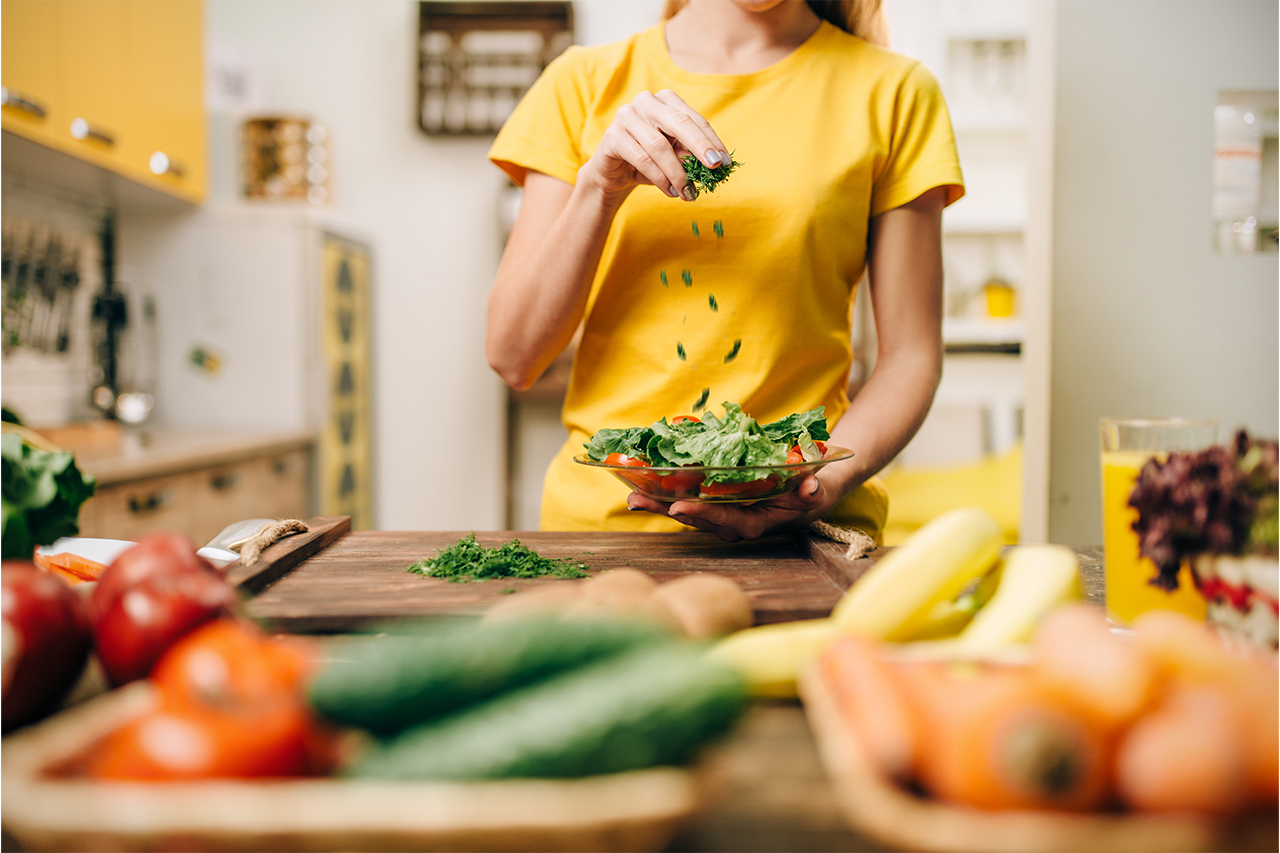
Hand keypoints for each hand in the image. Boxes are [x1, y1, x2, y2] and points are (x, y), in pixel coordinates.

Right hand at [581, 89, 728, 204]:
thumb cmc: (649, 161)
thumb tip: (715, 163)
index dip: (712, 141)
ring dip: (677, 173)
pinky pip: (642, 158)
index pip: (694, 119)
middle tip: (715, 168)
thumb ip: (691, 155)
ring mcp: (626, 116)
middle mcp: (645, 101)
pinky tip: (670, 191)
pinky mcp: (612, 136)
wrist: (613, 173)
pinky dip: (659, 178)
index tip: (726, 163)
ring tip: (688, 193)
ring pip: (659, 146)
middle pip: (680, 123)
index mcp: (666, 100)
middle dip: (700, 147)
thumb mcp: (674, 156)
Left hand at [627, 473, 840, 541]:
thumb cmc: (814, 491)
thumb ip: (815, 491)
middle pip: (697, 520)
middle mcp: (735, 524)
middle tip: (635, 501)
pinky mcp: (718, 505)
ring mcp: (724, 516)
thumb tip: (811, 488)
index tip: (679, 507)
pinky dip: (667, 493)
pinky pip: (690, 500)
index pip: (727, 522)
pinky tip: (645, 484)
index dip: (703, 516)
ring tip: (631, 497)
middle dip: (665, 511)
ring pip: (688, 512)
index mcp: (756, 524)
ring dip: (659, 504)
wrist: (812, 491)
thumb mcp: (820, 490)